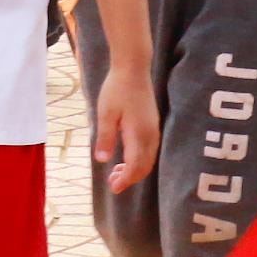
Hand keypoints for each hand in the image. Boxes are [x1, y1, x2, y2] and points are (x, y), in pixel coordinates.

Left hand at [92, 60, 160, 193]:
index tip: (113, 188)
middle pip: (145, 166)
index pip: (135, 166)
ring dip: (135, 169)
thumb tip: (102, 160)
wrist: (133, 67)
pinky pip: (150, 149)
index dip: (125, 180)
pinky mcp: (152, 123)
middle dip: (130, 178)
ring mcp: (153, 129)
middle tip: (113, 183)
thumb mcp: (105, 113)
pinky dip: (140, 159)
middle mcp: (150, 134)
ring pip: (149, 158)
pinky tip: (127, 156)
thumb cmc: (117, 88)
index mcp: (138, 134)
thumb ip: (105, 138)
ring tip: (117, 171)